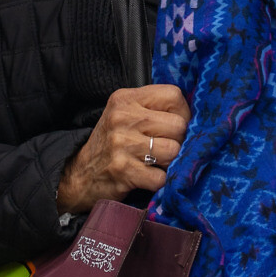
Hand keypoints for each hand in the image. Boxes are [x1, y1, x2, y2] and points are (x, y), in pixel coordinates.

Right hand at [56, 85, 189, 214]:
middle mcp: (122, 117)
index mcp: (125, 99)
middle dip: (179, 141)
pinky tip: (148, 177)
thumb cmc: (111, 143)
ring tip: (156, 163)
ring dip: (170, 162)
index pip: (173, 95)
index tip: (174, 126)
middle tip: (165, 148)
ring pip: (173, 151)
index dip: (183, 113)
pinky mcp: (123, 171)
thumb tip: (195, 117)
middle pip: (178, 125)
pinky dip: (159, 181)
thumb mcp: (125, 114)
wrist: (79, 174)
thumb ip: (153, 108)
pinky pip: (161, 177)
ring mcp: (121, 144)